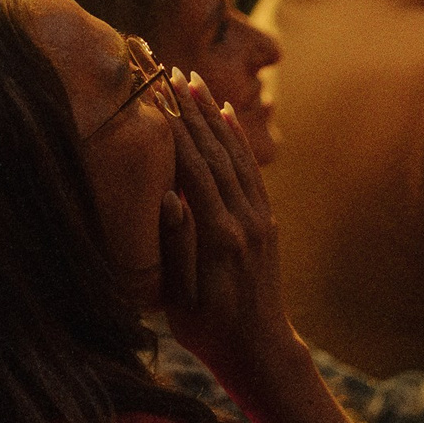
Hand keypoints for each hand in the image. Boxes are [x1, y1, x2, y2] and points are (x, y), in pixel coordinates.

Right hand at [160, 72, 300, 389]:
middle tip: (171, 71)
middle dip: (192, 109)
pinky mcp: (266, 221)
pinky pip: (252, 170)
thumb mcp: (180, 300)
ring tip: (195, 81)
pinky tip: (228, 116)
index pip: (194, 170)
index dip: (175, 129)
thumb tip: (166, 195)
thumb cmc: (209, 331)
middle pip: (215, 152)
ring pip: (235, 155)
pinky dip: (239, 139)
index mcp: (219, 236)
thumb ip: (174, 247)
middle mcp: (244, 219)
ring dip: (214, 115)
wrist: (262, 352)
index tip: (156, 94)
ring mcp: (259, 218)